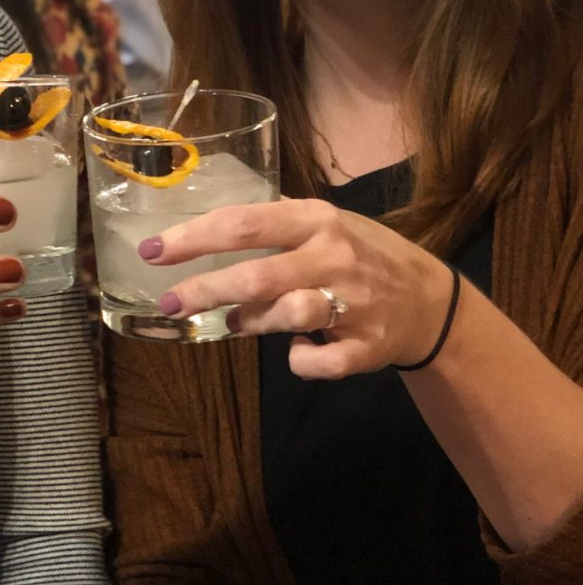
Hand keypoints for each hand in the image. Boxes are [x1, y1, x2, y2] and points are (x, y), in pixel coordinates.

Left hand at [140, 199, 454, 377]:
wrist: (431, 300)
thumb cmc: (360, 253)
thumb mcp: (323, 222)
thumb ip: (271, 222)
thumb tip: (205, 223)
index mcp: (315, 220)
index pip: (242, 223)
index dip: (193, 238)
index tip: (152, 251)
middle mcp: (333, 257)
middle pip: (256, 276)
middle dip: (205, 290)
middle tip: (170, 303)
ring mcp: (353, 303)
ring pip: (286, 316)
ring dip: (251, 322)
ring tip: (237, 321)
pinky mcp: (367, 348)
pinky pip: (316, 363)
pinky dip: (299, 361)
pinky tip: (299, 351)